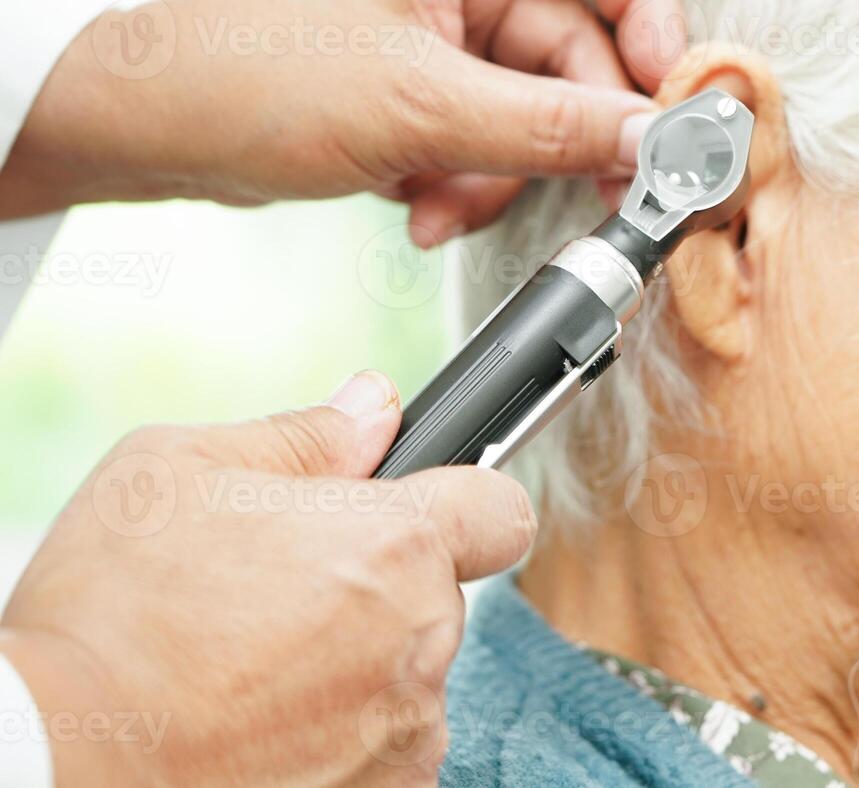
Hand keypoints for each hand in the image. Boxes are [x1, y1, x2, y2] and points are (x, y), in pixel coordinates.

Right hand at [0, 371, 534, 785]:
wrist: (59, 757)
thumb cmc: (111, 616)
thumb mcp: (181, 471)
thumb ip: (304, 437)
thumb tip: (373, 406)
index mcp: (395, 545)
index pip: (500, 509)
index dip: (468, 501)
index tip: (431, 509)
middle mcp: (420, 640)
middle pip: (437, 595)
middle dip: (378, 585)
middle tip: (282, 591)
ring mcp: (404, 730)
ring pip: (407, 674)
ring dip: (356, 665)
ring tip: (252, 664)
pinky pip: (382, 746)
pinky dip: (338, 735)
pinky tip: (260, 720)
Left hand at [3, 0, 686, 243]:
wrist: (167, 133)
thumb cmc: (263, 80)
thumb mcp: (423, 110)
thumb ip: (551, 127)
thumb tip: (656, 141)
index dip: (652, 17)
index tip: (668, 100)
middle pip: (581, 45)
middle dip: (567, 131)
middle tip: (602, 192)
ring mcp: (452, 29)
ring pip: (542, 106)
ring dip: (508, 171)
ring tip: (450, 204)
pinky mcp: (436, 85)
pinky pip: (500, 136)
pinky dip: (475, 182)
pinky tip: (427, 209)